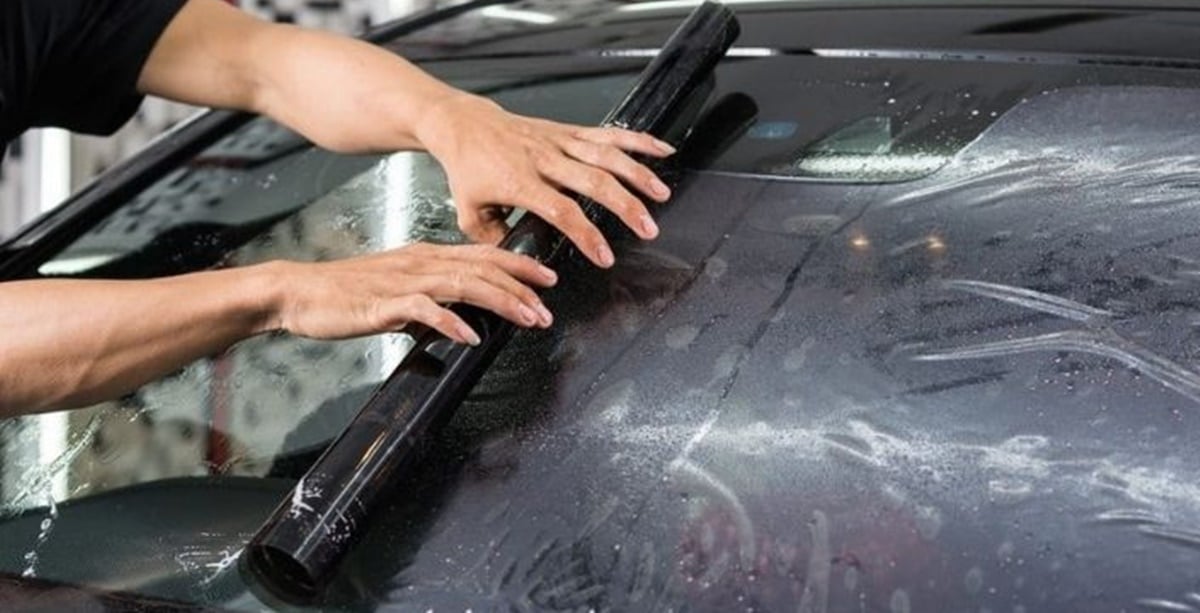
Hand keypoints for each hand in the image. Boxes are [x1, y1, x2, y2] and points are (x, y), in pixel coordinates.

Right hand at [269, 243, 557, 344]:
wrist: (299, 292)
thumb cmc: (346, 292)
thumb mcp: (398, 288)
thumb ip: (431, 296)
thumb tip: (462, 312)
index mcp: (426, 257)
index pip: (483, 255)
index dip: (519, 264)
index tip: (549, 276)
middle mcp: (421, 263)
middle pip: (483, 268)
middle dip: (521, 286)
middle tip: (549, 306)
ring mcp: (404, 281)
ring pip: (464, 284)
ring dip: (501, 301)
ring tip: (527, 318)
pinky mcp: (384, 303)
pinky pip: (424, 309)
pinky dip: (451, 321)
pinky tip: (471, 336)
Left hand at [417, 93, 675, 267]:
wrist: (465, 125)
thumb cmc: (468, 170)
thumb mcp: (469, 213)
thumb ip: (495, 241)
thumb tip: (522, 263)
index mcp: (518, 182)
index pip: (561, 210)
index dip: (586, 234)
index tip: (605, 256)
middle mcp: (543, 159)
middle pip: (593, 181)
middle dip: (625, 206)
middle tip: (648, 229)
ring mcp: (558, 142)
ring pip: (605, 155)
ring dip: (637, 173)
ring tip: (661, 195)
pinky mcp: (568, 130)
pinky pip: (607, 134)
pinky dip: (638, 141)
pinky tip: (663, 150)